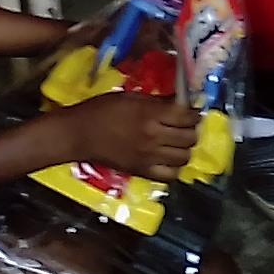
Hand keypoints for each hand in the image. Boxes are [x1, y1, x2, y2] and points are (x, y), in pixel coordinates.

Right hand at [61, 94, 200, 181]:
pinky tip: (170, 159)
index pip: (187, 116)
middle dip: (193, 130)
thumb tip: (178, 102)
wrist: (79, 134)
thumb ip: (156, 102)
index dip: (195, 113)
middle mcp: (154, 137)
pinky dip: (174, 168)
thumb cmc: (102, 110)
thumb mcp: (131, 97)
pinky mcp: (142, 172)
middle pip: (189, 137)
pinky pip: (170, 176)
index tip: (194, 111)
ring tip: (180, 142)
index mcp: (150, 115)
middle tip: (188, 126)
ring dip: (186, 149)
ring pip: (184, 157)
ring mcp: (149, 157)